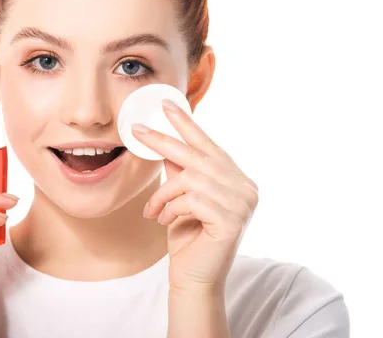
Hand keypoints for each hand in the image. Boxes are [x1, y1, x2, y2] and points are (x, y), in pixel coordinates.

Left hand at [132, 99, 258, 292]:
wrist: (194, 278)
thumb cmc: (188, 238)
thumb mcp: (181, 198)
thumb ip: (180, 171)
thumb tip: (164, 141)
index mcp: (237, 179)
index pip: (210, 145)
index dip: (187, 124)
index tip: (167, 104)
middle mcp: (246, 188)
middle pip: (198, 156)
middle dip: (164, 141)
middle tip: (137, 130)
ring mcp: (242, 203)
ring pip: (190, 179)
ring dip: (164, 193)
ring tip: (154, 210)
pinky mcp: (232, 219)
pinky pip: (191, 199)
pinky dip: (171, 208)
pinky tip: (165, 221)